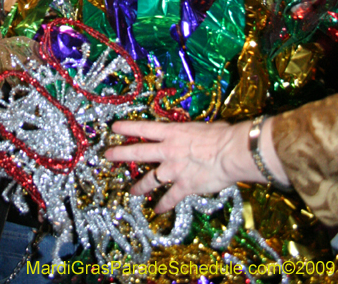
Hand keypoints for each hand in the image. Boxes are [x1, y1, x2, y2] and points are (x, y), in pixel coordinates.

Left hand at [106, 119, 255, 212]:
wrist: (230, 152)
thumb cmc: (221, 135)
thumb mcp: (202, 127)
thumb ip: (192, 133)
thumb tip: (195, 133)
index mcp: (172, 132)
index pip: (144, 128)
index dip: (127, 127)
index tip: (113, 127)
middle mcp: (168, 150)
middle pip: (138, 151)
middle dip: (120, 153)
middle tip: (107, 155)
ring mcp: (174, 169)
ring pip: (150, 178)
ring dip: (139, 186)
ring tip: (131, 191)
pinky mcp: (184, 186)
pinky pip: (170, 198)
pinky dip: (163, 205)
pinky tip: (158, 210)